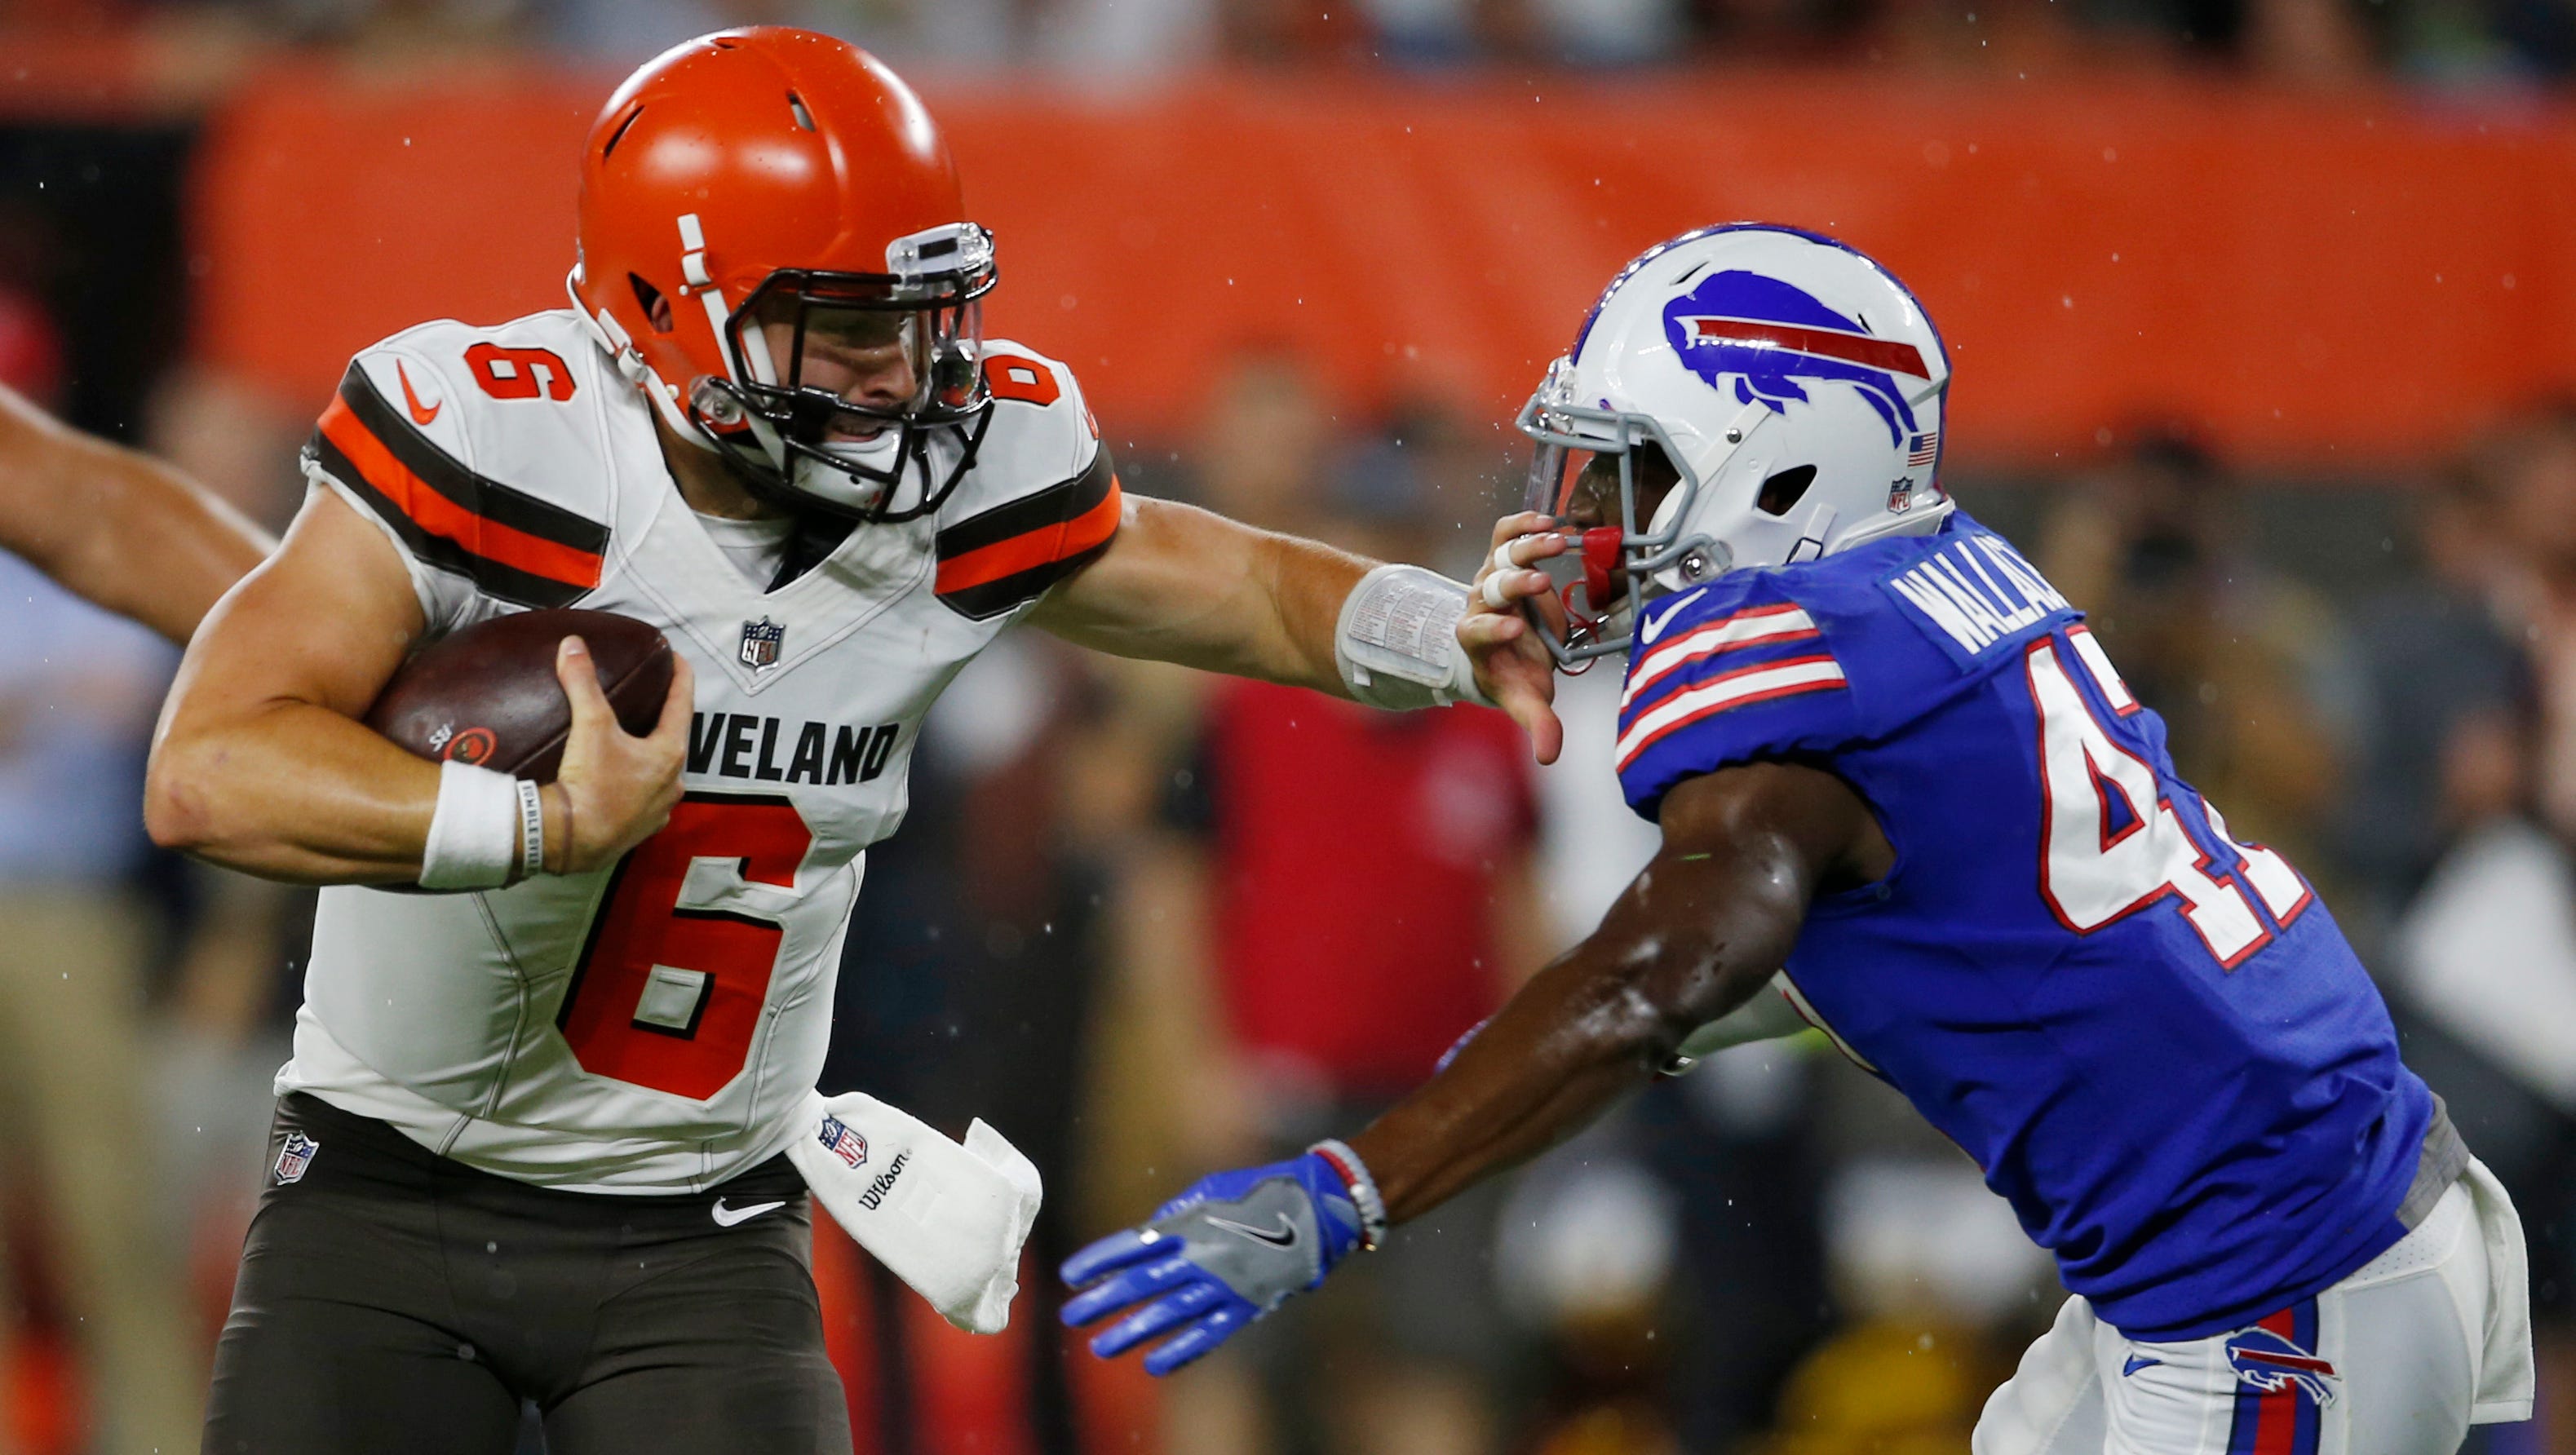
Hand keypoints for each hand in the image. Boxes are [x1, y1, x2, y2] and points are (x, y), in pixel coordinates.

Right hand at [544, 636, 691, 872]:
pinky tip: (622, 781)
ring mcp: (659, 809)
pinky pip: (645, 800)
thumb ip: (583, 682)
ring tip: (634, 740)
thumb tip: (573, 644)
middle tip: (652, 698)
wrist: (570, 840)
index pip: (682, 704)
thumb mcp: (589, 725)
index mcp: (669, 753)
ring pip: (660, 773)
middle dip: (664, 719)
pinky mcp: (640, 830)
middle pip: (674, 740)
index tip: (677, 658)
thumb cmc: (590, 782)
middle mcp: (673, 782)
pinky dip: (636, 785)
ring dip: (650, 756)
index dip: (681, 677)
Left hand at [1061, 1150, 1365, 1375]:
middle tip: (1071, 1316)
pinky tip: (1154, 1364)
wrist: (1319, 1205)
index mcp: (1191, 1222)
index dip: (1099, 1260)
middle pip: (1141, 1283)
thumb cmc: (1262, 1189)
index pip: (1132, 1245)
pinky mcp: (1248, 1304)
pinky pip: (1209, 1333)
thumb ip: (1178, 1211)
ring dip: (1131, 1331)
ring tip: (1100, 1347)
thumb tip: (1151, 1230)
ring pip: (1169, 1313)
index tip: (1070, 1275)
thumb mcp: (1213, 1188)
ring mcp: (1225, 1283)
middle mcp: (1202, 1255)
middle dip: (1102, 1301)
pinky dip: (1182, 1350)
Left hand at [1462, 511, 1566, 765]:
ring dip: (1527, 548)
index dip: (1492, 630)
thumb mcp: (1525, 700)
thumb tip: (1549, 757)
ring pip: (1502, 557)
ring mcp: (1491, 578)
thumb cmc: (1515, 674)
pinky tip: (1548, 521)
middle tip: (1540, 582)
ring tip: (1556, 541)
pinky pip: (1505, 535)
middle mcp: (1480, 606)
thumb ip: (1537, 724)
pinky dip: (1522, 525)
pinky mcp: (1502, 558)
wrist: (1504, 644)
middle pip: (1491, 589)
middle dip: (1514, 585)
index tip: (1515, 631)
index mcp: (1478, 641)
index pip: (1477, 633)